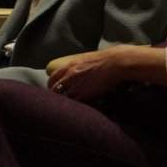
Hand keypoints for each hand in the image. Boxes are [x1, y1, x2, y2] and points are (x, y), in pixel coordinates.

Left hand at [47, 45, 166, 101]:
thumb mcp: (84, 59)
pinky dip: (78, 105)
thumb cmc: (104, 59)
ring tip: (70, 105)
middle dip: (56, 95)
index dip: (51, 85)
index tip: (52, 89)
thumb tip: (71, 71)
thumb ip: (75, 67)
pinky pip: (77, 103)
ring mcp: (77, 87)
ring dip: (68, 101)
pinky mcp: (86, 95)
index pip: (53, 78)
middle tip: (58, 99)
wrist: (115, 63)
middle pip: (56, 90)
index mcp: (69, 66)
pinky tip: (80, 106)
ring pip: (66, 98)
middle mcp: (70, 76)